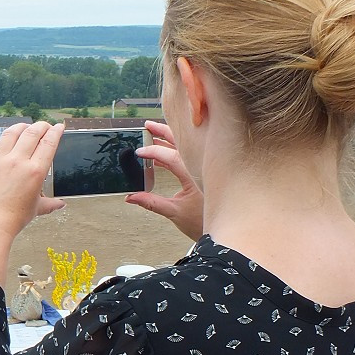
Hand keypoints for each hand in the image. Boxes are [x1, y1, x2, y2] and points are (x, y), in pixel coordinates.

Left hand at [0, 122, 65, 282]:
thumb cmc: (14, 219)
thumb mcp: (36, 209)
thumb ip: (50, 204)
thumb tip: (61, 204)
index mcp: (35, 171)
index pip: (49, 142)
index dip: (56, 131)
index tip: (58, 127)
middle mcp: (18, 161)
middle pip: (32, 132)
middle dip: (41, 126)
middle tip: (45, 126)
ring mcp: (0, 161)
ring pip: (11, 133)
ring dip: (20, 127)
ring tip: (25, 127)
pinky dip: (0, 143)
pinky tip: (3, 145)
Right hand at [124, 120, 204, 240]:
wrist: (223, 228)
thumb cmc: (202, 221)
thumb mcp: (174, 212)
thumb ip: (151, 203)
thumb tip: (130, 197)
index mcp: (196, 175)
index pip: (173, 157)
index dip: (154, 152)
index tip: (139, 152)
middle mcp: (202, 167)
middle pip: (182, 143)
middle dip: (163, 132)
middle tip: (147, 126)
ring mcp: (204, 167)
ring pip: (186, 147)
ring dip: (169, 139)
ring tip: (152, 132)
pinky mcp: (205, 171)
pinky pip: (188, 155)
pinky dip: (174, 151)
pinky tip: (160, 154)